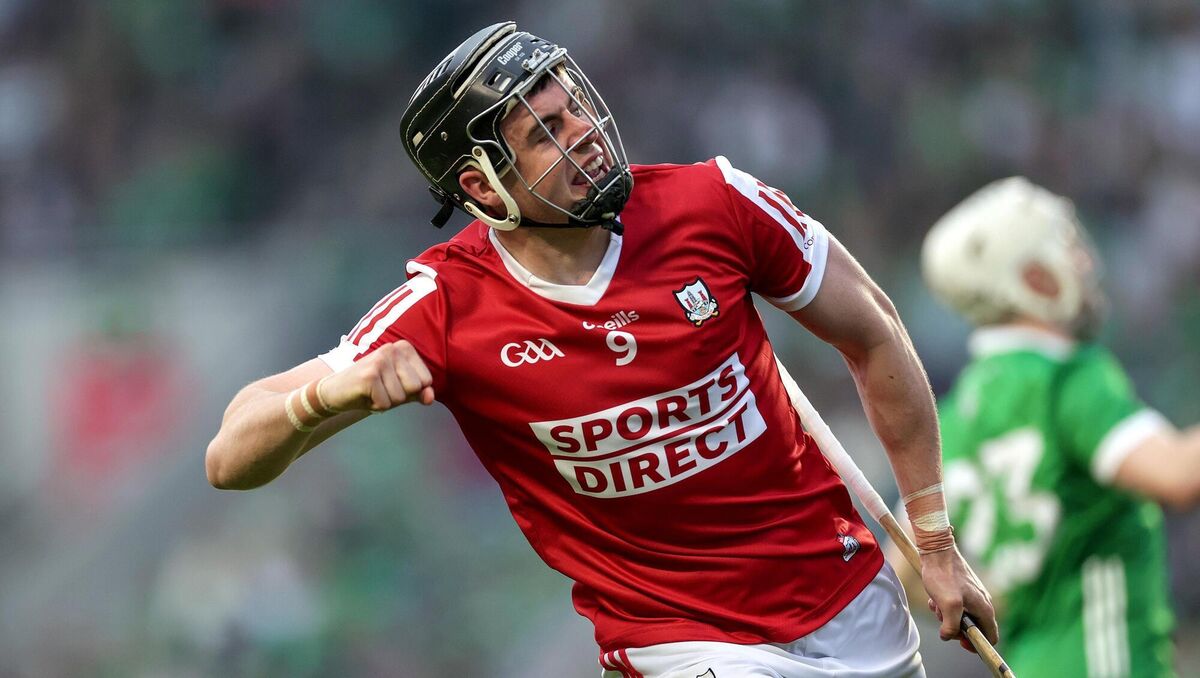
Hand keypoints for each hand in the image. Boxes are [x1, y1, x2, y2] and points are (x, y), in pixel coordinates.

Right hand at [319, 341, 434, 410]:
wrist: (334, 392)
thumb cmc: (371, 390)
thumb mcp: (399, 389)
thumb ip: (419, 392)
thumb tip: (430, 397)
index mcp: (404, 347)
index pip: (426, 380)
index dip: (410, 391)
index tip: (391, 385)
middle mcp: (392, 349)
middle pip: (415, 387)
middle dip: (399, 397)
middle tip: (380, 389)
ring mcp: (380, 360)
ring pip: (400, 397)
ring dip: (386, 402)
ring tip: (372, 392)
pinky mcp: (369, 375)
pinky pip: (385, 404)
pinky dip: (375, 406)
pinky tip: (364, 396)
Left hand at [920, 546, 998, 652]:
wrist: (937, 551)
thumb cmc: (944, 576)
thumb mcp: (948, 606)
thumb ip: (951, 626)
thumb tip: (948, 636)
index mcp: (985, 609)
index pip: (991, 638)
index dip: (977, 645)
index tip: (960, 642)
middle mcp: (982, 603)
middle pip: (972, 629)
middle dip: (955, 627)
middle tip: (942, 618)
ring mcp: (972, 596)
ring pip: (960, 618)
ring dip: (946, 616)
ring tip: (936, 604)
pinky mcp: (962, 590)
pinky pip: (954, 607)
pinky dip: (943, 606)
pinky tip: (934, 598)